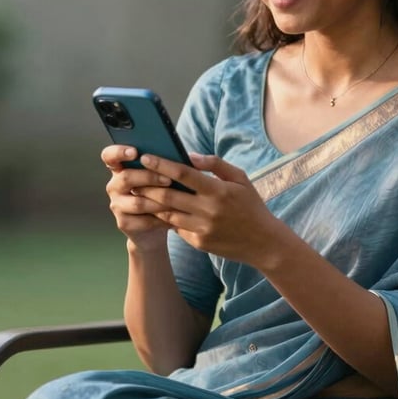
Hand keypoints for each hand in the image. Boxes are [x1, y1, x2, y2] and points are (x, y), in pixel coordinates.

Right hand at [101, 145, 175, 248]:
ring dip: (159, 201)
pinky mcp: (124, 223)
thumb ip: (165, 164)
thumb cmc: (162, 192)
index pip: (110, 155)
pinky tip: (173, 216)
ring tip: (177, 199)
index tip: (134, 152)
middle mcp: (115, 185)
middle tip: (168, 179)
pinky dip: (161, 218)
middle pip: (126, 177)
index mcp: (121, 168)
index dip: (119, 152)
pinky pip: (143, 220)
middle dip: (149, 177)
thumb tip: (185, 157)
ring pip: (137, 202)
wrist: (157, 224)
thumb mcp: (163, 176)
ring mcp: (117, 204)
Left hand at [132, 152, 284, 265]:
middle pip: (168, 195)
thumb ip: (215, 164)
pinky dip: (167, 218)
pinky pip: (176, 228)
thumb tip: (189, 155)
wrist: (263, 242)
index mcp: (217, 191)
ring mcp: (202, 229)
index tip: (146, 157)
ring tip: (140, 193)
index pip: (183, 174)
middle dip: (147, 184)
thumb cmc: (251, 206)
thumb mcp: (240, 179)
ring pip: (167, 214)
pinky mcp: (199, 243)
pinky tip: (159, 210)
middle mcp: (208, 210)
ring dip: (152, 203)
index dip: (161, 164)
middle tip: (133, 177)